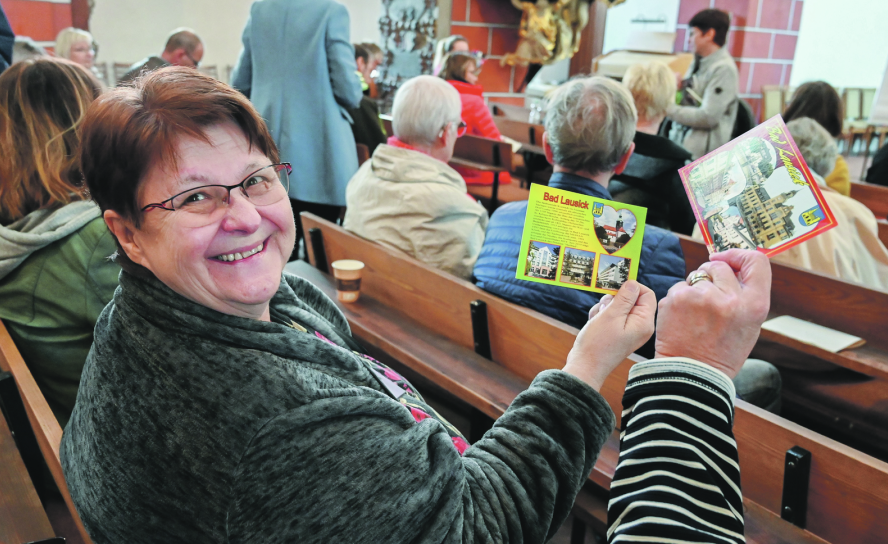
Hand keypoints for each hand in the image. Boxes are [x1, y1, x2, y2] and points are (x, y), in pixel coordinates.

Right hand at [563, 281, 655, 390]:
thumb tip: (633, 283)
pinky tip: (595, 323)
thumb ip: (624, 297)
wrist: (585, 366)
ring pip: (618, 305)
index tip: (615, 288)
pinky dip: (602, 315)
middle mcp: (640, 326)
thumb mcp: (611, 315)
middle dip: (614, 299)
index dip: (632, 287)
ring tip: (597, 318)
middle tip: (604, 308)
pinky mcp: (618, 332)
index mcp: (644, 322)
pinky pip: (612, 315)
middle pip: (632, 298)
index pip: (647, 294)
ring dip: (605, 307)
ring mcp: (629, 329)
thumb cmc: (598, 343)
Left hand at [655, 249, 770, 378]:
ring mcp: (700, 297)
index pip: (756, 261)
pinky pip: (678, 287)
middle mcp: (729, 297)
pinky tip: (682, 319)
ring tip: (696, 315)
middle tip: (708, 299)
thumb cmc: (722, 351)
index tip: (729, 258)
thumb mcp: (749, 325)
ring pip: (696, 276)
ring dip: (694, 289)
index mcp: (754, 304)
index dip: (741, 255)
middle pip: (719, 265)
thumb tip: (733, 264)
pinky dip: (678, 299)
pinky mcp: (676, 299)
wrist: (692, 374)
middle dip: (712, 276)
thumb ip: (746, 295)